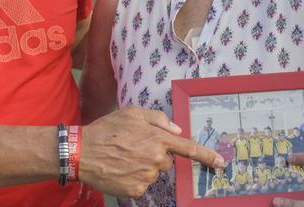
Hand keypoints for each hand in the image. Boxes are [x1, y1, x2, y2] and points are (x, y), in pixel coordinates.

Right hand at [79, 107, 222, 197]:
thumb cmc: (107, 129)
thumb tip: (176, 130)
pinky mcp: (135, 190)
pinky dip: (133, 178)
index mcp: (158, 139)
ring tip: (124, 158)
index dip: (207, 156)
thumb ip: (158, 119)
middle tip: (135, 148)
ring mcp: (146, 177)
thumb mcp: (133, 113)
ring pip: (154, 173)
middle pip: (167, 161)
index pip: (189, 148)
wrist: (82, 152)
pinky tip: (120, 169)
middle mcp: (156, 159)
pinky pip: (142, 184)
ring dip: (144, 167)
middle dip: (156, 155)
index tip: (220, 163)